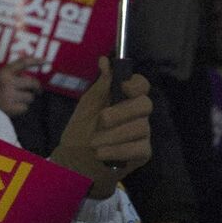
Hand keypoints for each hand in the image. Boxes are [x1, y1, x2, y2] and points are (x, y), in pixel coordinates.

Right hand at [0, 56, 44, 117]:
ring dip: (26, 99)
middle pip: (33, 82)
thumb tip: (36, 65)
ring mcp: (7, 95)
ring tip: (16, 99)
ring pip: (30, 97)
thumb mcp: (2, 76)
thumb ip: (16, 71)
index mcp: (4, 72)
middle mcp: (6, 82)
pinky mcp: (10, 107)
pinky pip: (25, 107)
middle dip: (36, 87)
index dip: (36, 61)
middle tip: (37, 90)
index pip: (23, 62)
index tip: (46, 60)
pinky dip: (22, 108)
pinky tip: (14, 106)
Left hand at [49, 57, 152, 198]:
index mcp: (125, 99)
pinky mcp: (143, 153)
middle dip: (122, 111)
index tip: (123, 86)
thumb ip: (100, 85)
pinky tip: (100, 154)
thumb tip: (105, 60)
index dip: (136, 84)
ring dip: (114, 135)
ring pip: (141, 127)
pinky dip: (117, 150)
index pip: (142, 85)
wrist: (76, 162)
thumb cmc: (81, 131)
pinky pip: (138, 148)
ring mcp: (143, 134)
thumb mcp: (87, 106)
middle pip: (145, 105)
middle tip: (102, 120)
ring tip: (94, 143)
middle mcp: (138, 114)